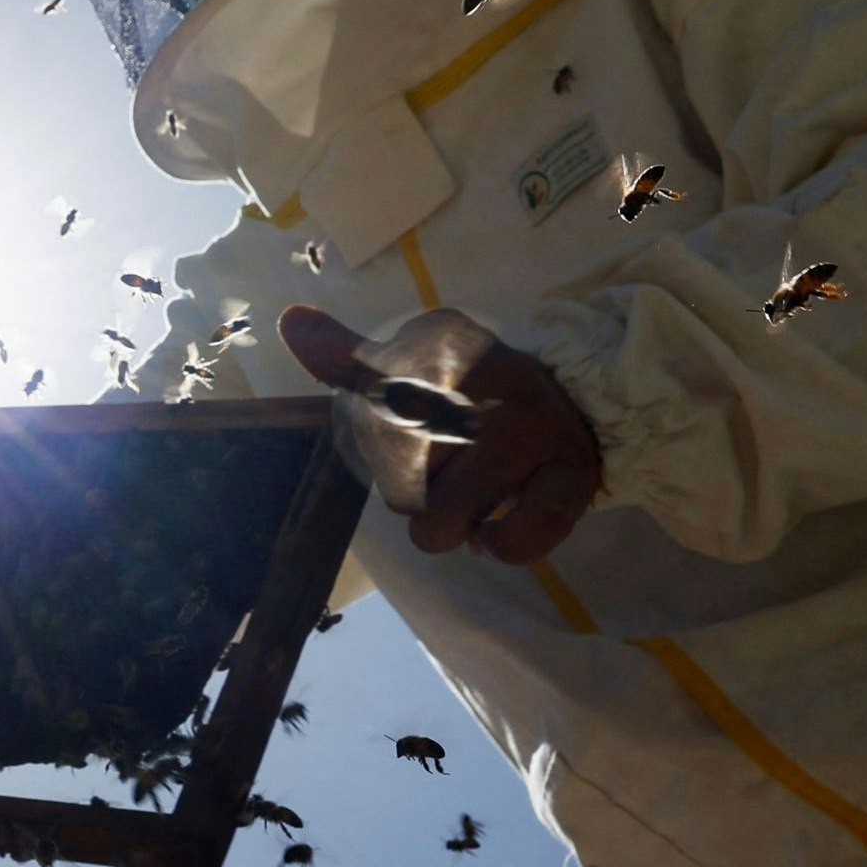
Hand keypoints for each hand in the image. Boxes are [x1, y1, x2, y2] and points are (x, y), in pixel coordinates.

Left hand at [279, 306, 602, 564]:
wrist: (575, 405)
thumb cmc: (471, 394)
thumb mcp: (412, 366)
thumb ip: (350, 358)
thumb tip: (290, 322)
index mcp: (455, 352)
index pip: (386, 404)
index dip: (383, 441)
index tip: (405, 431)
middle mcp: (499, 387)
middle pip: (406, 474)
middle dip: (410, 491)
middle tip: (440, 472)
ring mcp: (538, 434)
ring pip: (448, 514)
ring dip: (447, 522)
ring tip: (464, 499)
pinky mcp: (571, 479)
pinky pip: (517, 537)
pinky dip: (498, 544)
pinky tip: (490, 532)